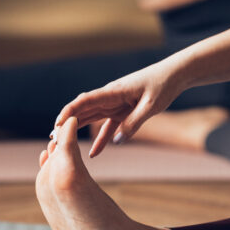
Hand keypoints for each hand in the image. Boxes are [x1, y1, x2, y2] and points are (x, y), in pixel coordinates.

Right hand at [55, 59, 184, 157]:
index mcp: (113, 91)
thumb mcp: (151, 106)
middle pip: (83, 110)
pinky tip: (94, 153)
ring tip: (63, 145)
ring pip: (92, 118)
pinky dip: (102, 139)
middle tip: (53, 140)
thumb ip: (133, 123)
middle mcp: (110, 97)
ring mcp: (115, 104)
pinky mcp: (123, 110)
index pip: (84, 101)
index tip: (57, 125)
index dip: (69, 112)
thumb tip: (117, 143)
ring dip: (78, 130)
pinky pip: (109, 126)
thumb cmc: (163, 85)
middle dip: (67, 124)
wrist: (175, 75)